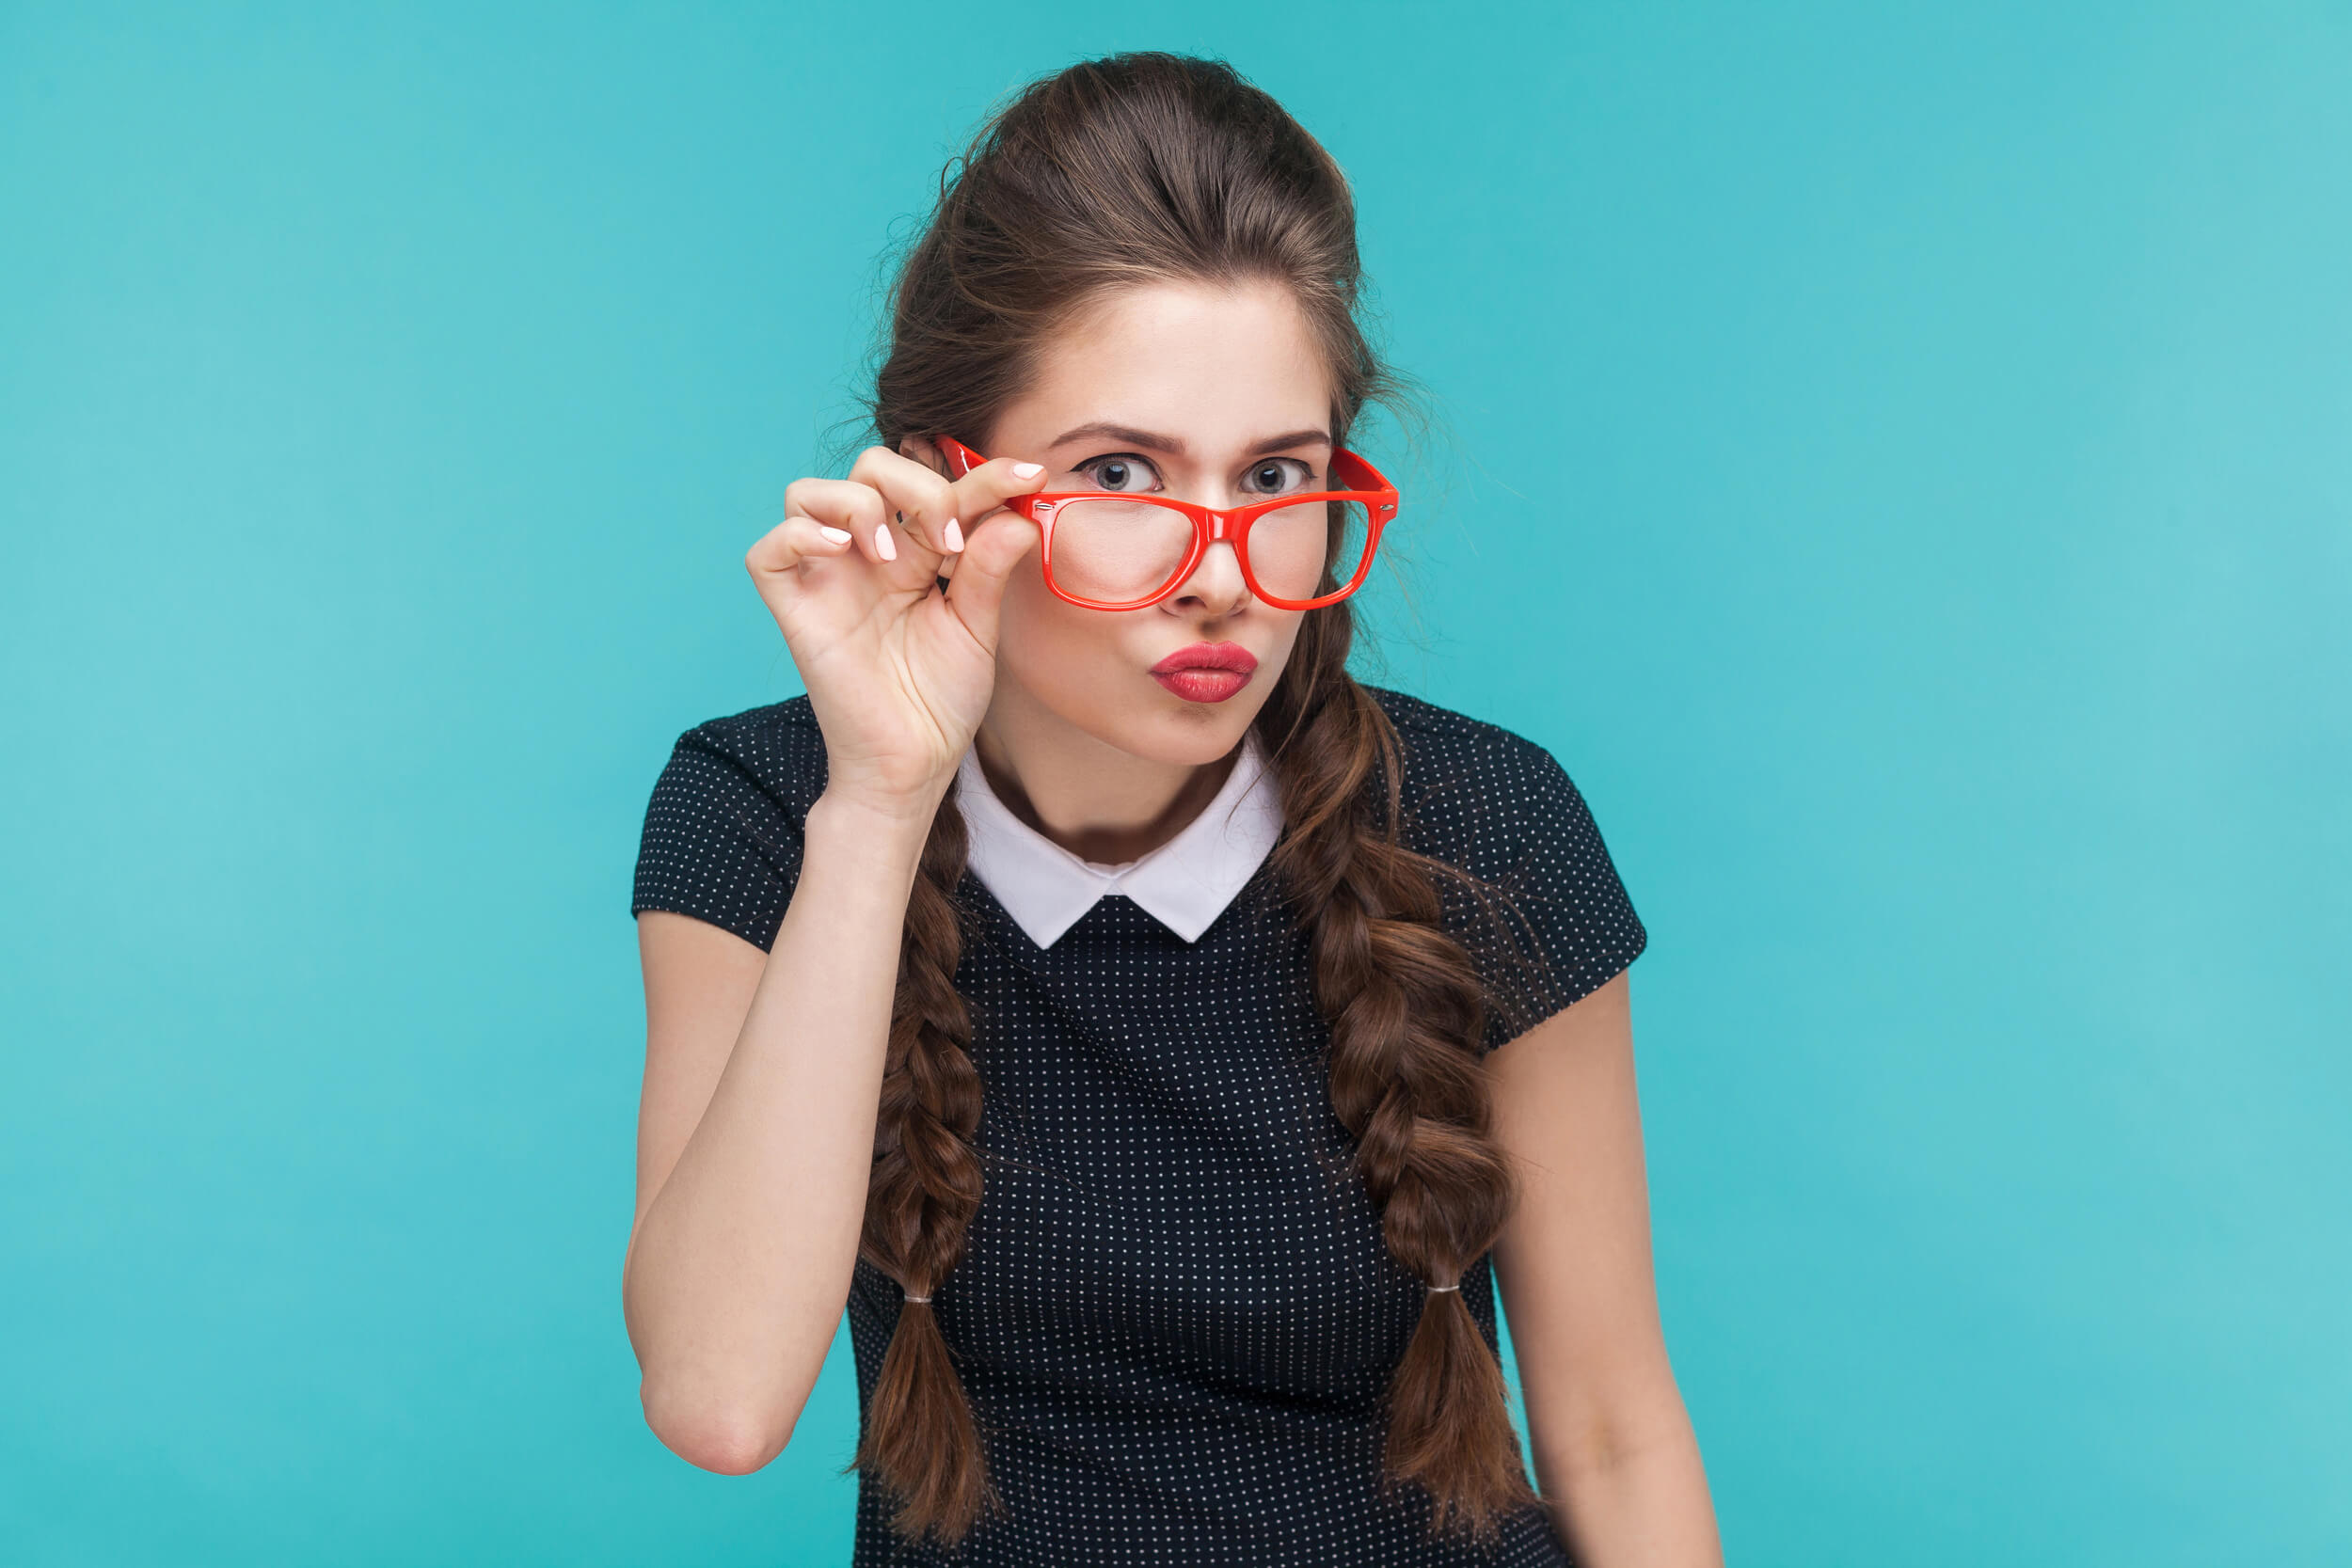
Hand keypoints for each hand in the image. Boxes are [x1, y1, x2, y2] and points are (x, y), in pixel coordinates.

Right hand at [745, 439, 1049, 817]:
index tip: (1030, 475)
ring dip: (858, 504)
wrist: (913, 763)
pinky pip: (768, 552)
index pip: (941, 487)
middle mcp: (867, 556)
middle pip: (871, 468)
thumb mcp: (977, 628)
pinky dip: (799, 535)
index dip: (984, 473)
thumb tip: (1017, 515)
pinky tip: (844, 553)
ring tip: (895, 555)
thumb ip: (989, 570)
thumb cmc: (941, 701)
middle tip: (950, 540)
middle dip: (918, 485)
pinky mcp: (796, 610)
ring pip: (808, 493)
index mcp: (916, 554)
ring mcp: (828, 579)